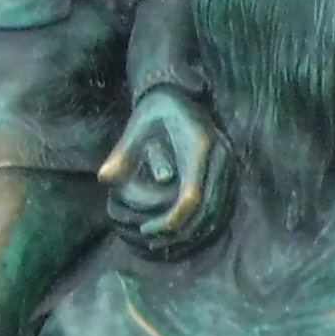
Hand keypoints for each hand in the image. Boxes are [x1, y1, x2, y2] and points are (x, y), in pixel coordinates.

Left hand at [99, 86, 227, 256]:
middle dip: (181, 232)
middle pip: (208, 210)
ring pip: (219, 212)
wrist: (179, 94)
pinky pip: (223, 206)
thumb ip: (122, 154)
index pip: (190, 197)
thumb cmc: (153, 112)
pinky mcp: (229, 170)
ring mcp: (228, 164)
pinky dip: (205, 224)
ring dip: (195, 233)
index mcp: (197, 146)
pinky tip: (182, 231)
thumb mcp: (134, 128)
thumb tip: (105, 178)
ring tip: (165, 241)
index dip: (170, 221)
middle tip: (153, 241)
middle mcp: (219, 156)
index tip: (147, 230)